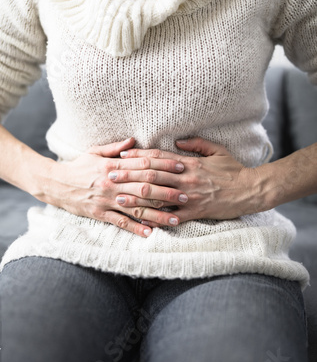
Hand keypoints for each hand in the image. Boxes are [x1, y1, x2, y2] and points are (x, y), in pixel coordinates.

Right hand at [44, 138, 187, 236]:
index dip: (164, 166)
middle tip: (186, 195)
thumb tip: (134, 142)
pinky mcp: (100, 213)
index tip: (181, 168)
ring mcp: (106, 200)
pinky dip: (135, 228)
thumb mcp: (95, 152)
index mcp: (113, 166)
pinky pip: (120, 222)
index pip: (143, 165)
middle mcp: (112, 183)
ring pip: (136, 207)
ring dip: (157, 214)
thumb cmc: (78, 166)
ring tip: (176, 219)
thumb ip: (116, 148)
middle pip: (144, 187)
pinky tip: (150, 233)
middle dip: (167, 192)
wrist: (55, 184)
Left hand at [112, 137, 260, 225]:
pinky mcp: (194, 212)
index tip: (122, 156)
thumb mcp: (217, 151)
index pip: (158, 157)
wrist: (250, 190)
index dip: (139, 156)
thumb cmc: (234, 170)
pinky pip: (172, 217)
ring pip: (157, 196)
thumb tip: (179, 141)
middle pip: (152, 175)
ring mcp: (189, 196)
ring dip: (136, 197)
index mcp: (189, 162)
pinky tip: (141, 221)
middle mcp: (185, 178)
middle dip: (129, 175)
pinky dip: (156, 219)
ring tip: (118, 198)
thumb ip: (197, 144)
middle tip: (110, 175)